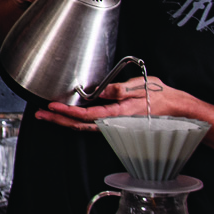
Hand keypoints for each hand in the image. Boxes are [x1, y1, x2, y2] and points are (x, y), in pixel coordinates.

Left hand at [38, 74, 187, 131]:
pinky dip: (75, 121)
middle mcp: (113, 123)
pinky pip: (90, 124)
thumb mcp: (141, 87)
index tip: (52, 107)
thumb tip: (100, 91)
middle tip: (39, 114)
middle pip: (79, 125)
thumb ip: (119, 89)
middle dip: (58, 121)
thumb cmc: (160, 97)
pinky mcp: (113, 123)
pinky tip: (66, 116)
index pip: (87, 115)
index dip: (68, 112)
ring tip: (46, 116)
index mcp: (118, 113)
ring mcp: (113, 125)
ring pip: (83, 126)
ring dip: (63, 122)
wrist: (175, 109)